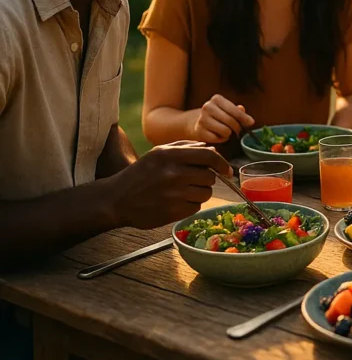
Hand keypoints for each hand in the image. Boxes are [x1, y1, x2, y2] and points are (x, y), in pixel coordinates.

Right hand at [109, 141, 231, 229]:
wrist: (116, 199)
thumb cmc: (141, 174)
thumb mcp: (158, 153)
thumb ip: (186, 147)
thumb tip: (212, 148)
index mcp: (170, 155)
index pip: (209, 156)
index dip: (222, 163)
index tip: (227, 170)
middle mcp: (173, 173)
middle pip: (210, 177)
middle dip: (206, 179)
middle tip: (192, 181)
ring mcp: (174, 194)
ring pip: (206, 193)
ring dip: (199, 193)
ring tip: (181, 191)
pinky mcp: (173, 212)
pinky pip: (196, 207)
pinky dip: (190, 205)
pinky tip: (175, 202)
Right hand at [192, 95, 253, 142]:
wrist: (198, 122)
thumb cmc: (218, 115)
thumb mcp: (228, 110)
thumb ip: (238, 112)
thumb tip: (248, 118)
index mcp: (217, 99)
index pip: (234, 110)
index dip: (244, 118)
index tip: (251, 122)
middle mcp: (207, 107)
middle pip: (231, 121)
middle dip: (237, 128)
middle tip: (236, 130)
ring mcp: (202, 119)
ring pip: (225, 131)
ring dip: (228, 134)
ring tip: (224, 131)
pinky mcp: (199, 131)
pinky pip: (217, 139)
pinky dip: (220, 139)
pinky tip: (217, 135)